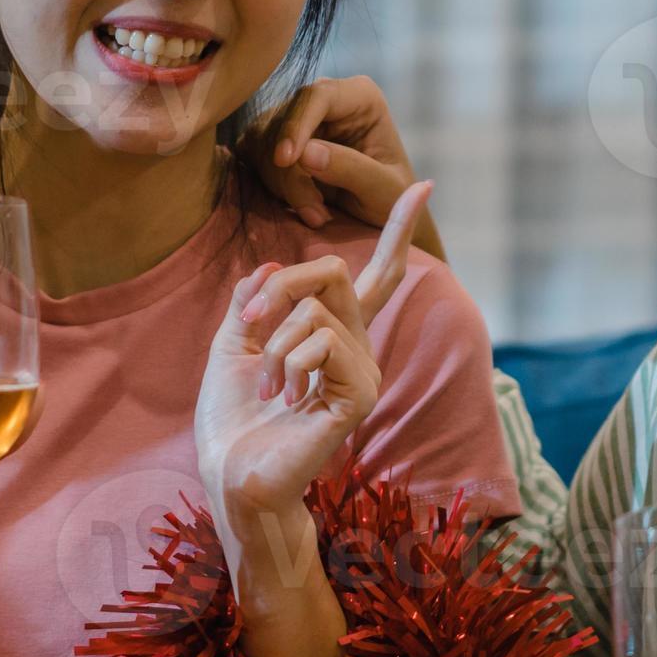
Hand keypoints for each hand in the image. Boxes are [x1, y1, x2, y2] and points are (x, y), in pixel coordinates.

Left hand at [194, 179, 431, 522]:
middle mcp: (358, 347)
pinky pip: (325, 341)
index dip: (398, 229)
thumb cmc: (231, 418)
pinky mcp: (360, 394)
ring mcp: (364, 371)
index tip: (424, 184)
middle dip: (281, 287)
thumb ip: (255, 299)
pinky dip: (289, 361)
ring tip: (267, 386)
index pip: (377, 275)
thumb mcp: (232, 342)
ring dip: (274, 340)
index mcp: (333, 333)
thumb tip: (275, 265)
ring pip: (319, 308)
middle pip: (335, 271)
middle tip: (249, 321)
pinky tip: (283, 399)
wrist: (231, 472)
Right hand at [242, 76, 443, 259]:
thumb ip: (352, 169)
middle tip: (316, 213)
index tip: (285, 160)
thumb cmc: (393, 202)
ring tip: (317, 214)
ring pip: (262, 138)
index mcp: (360, 97)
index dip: (296, 124)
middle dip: (290, 171)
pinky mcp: (275, 139)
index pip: (317, 95)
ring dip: (281, 183)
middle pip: (283, 118)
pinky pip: (252, 154)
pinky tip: (297, 205)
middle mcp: (326, 99)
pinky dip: (269, 184)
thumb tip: (305, 153)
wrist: (381, 220)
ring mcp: (297, 118)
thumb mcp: (385, 191)